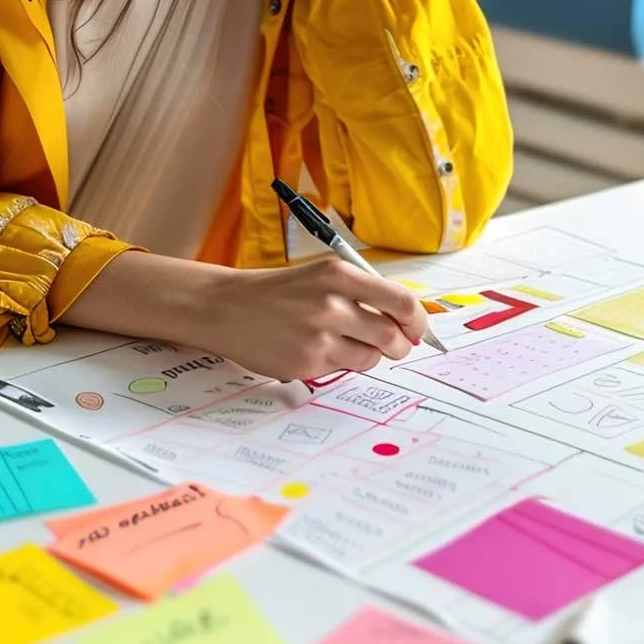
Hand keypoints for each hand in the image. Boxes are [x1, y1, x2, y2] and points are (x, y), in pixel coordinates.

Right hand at [187, 256, 429, 381]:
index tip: (417, 328)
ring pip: (370, 357)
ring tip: (347, 344)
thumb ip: (361, 293)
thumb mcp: (321, 276)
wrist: (227, 308)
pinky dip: (339, 363)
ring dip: (368, 355)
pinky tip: (316, 349)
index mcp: (338, 274)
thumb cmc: (279, 292)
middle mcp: (330, 304)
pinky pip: (341, 369)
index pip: (400, 301)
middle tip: (396, 346)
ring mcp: (318, 337)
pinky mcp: (305, 364)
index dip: (417, 320)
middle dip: (400, 346)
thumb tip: (405, 319)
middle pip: (391, 335)